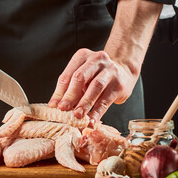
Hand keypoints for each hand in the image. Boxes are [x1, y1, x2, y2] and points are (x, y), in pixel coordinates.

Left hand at [48, 0, 161, 125]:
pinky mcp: (119, 84)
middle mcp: (96, 60)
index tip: (53, 106)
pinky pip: (106, 99)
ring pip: (95, 87)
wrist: (124, 72)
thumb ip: (69, 89)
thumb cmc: (96, 75)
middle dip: (70, 95)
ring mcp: (110, 71)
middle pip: (80, 77)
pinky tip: (91, 120)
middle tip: (63, 109)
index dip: (59, 92)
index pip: (67, 75)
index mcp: (82, 56)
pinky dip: (97, 112)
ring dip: (84, 103)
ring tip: (77, 116)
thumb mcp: (82, 77)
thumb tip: (55, 106)